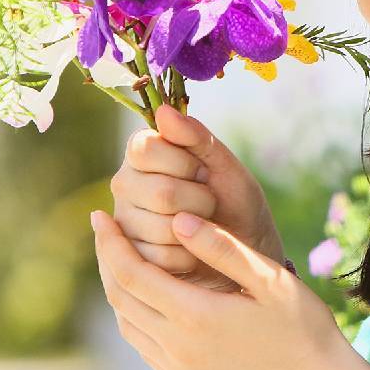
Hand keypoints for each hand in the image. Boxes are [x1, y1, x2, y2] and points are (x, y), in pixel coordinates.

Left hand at [90, 206, 349, 369]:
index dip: (110, 241)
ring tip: (121, 257)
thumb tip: (178, 219)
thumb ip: (222, 248)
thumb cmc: (304, 327)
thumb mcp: (268, 279)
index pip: (131, 273)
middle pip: (121, 298)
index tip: (100, 215)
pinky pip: (146, 348)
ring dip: (118, 290)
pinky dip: (135, 318)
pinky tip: (147, 297)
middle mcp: (179, 349)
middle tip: (106, 229)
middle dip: (108, 260)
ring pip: (128, 325)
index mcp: (195, 317)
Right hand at [108, 103, 284, 293]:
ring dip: (197, 231)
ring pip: (160, 227)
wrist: (246, 258)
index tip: (201, 171)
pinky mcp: (130, 258)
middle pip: (159, 191)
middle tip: (209, 205)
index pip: (145, 149)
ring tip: (202, 228)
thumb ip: (197, 138)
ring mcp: (124, 222)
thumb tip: (163, 111)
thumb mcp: (226, 169)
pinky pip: (159, 257)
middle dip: (200, 202)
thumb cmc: (237, 206)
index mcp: (144, 154)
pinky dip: (188, 256)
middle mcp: (126, 184)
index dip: (183, 163)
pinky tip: (193, 252)